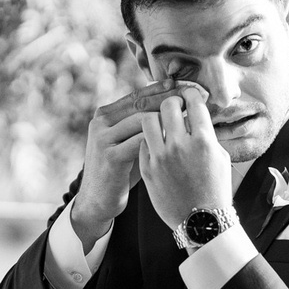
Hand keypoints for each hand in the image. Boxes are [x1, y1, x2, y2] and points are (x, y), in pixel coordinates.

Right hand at [72, 80, 187, 247]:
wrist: (98, 201)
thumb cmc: (120, 170)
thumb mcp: (126, 141)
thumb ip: (141, 125)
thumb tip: (173, 105)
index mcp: (105, 114)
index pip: (138, 96)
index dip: (162, 90)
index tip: (185, 87)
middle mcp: (101, 122)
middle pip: (140, 104)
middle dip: (167, 100)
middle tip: (191, 99)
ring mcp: (103, 139)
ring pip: (141, 120)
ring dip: (167, 120)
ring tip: (188, 120)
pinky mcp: (111, 156)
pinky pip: (141, 142)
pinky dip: (161, 140)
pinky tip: (178, 141)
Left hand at [138, 84, 232, 230]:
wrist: (200, 221)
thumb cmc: (215, 189)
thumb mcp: (220, 158)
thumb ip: (208, 135)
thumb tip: (198, 115)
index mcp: (203, 140)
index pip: (193, 101)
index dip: (191, 94)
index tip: (189, 96)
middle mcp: (180, 146)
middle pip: (168, 105)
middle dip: (172, 103)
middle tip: (174, 109)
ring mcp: (161, 157)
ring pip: (148, 119)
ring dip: (155, 118)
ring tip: (161, 125)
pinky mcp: (147, 169)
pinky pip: (143, 142)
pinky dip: (150, 139)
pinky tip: (157, 145)